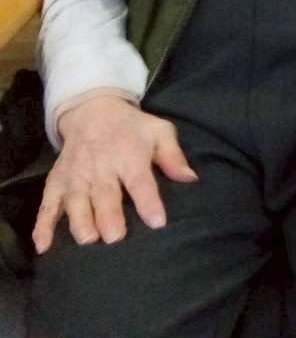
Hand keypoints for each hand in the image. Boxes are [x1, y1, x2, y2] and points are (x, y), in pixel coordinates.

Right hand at [33, 96, 196, 253]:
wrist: (93, 111)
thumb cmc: (132, 128)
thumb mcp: (159, 132)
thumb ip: (173, 157)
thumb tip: (191, 179)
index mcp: (129, 155)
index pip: (140, 181)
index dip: (148, 201)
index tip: (157, 222)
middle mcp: (101, 166)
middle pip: (105, 193)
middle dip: (109, 215)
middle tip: (115, 237)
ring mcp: (76, 175)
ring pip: (75, 200)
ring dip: (79, 220)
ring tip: (87, 240)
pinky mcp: (57, 181)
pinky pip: (47, 204)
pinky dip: (43, 225)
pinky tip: (42, 245)